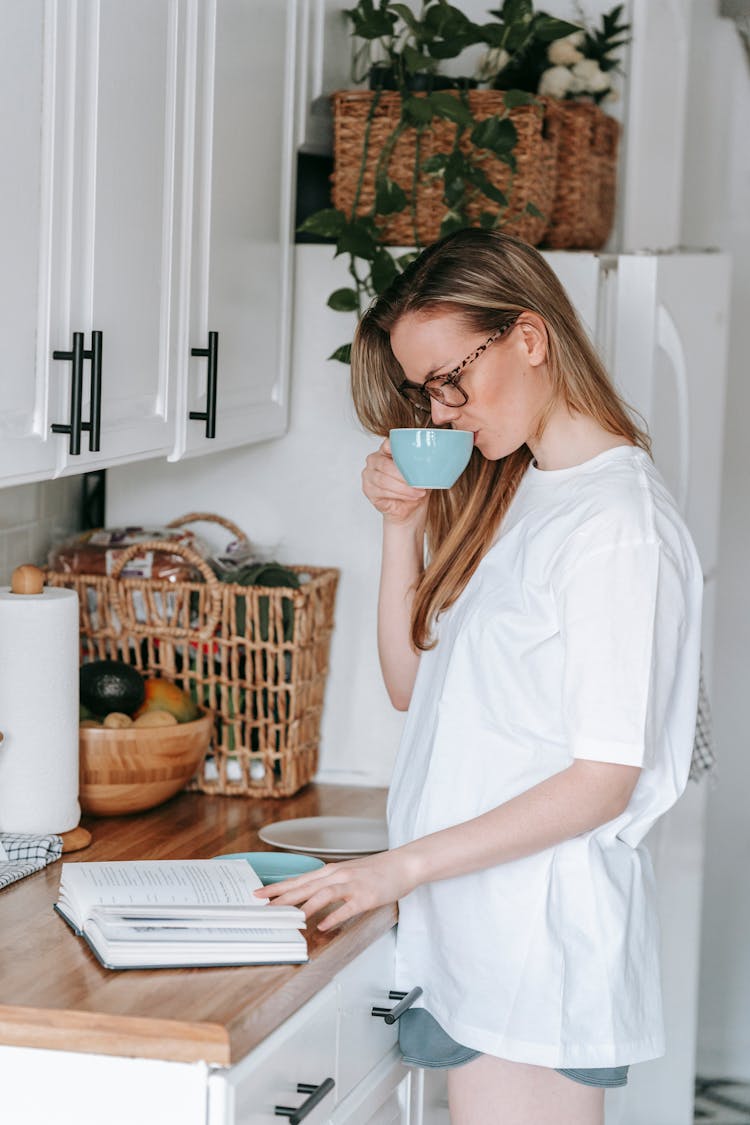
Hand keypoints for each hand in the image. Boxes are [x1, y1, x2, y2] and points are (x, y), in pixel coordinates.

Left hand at [254, 848, 416, 930]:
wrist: (403, 863)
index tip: (259, 893)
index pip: (298, 879)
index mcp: (331, 871)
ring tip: (291, 918)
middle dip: (283, 897)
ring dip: (306, 906)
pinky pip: (347, 908)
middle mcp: (338, 875)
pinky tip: (324, 926)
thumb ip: (328, 884)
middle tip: (264, 906)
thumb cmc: (376, 871)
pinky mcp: (366, 896)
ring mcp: (352, 885)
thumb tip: (308, 898)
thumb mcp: (347, 873)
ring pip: (324, 894)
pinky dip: (334, 917)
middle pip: (305, 886)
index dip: (278, 887)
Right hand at [362, 439, 428, 525]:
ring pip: (384, 480)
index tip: (412, 456)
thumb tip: (434, 458)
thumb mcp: (421, 472)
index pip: (388, 444)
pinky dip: (399, 495)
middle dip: (403, 475)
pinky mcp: (367, 489)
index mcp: (386, 450)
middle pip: (385, 464)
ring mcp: (368, 474)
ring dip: (403, 487)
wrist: (410, 509)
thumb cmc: (414, 487)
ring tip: (418, 492)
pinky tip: (411, 496)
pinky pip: (382, 491)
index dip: (397, 448)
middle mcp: (374, 460)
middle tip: (419, 483)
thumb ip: (421, 462)